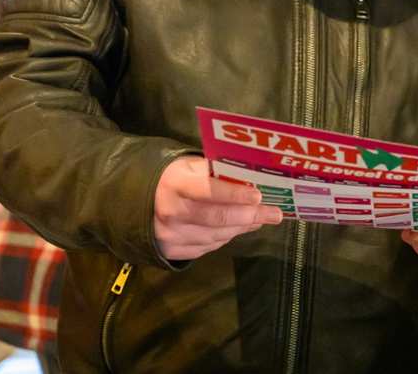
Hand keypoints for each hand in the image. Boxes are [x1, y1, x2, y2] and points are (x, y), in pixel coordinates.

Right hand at [154, 156, 282, 260]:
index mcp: (175, 184)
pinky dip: (228, 237)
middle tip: (274, 214)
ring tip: (261, 218)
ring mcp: (169, 235)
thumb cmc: (176, 179)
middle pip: (216, 218)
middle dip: (249, 215)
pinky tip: (240, 227)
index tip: (258, 196)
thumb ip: (218, 171)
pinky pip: (209, 246)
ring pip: (216, 235)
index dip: (234, 194)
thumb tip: (253, 179)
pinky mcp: (172, 251)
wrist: (143, 202)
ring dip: (242, 227)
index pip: (208, 190)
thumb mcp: (191, 166)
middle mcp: (170, 211)